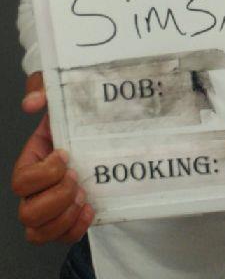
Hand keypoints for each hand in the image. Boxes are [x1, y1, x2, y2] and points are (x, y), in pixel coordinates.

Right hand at [12, 75, 94, 243]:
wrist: (97, 131)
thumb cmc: (73, 115)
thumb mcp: (59, 96)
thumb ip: (43, 90)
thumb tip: (31, 103)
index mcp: (30, 162)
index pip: (22, 181)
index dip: (44, 174)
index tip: (66, 155)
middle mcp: (33, 190)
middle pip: (27, 213)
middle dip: (56, 199)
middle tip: (77, 180)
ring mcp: (47, 207)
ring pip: (38, 232)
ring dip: (64, 217)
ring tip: (84, 196)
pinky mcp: (65, 218)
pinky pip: (60, 238)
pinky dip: (74, 230)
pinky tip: (90, 210)